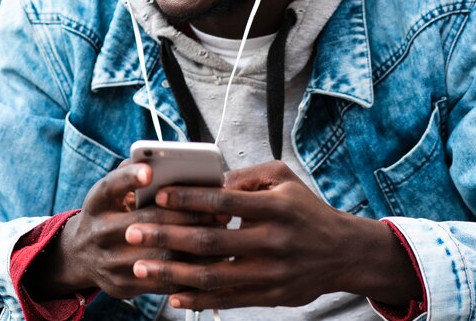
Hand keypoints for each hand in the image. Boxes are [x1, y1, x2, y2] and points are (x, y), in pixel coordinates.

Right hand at [24, 159, 221, 300]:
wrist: (79, 254)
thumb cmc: (109, 210)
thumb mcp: (111, 189)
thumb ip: (133, 171)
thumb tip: (163, 159)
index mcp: (97, 201)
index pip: (111, 186)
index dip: (130, 178)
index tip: (149, 171)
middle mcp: (98, 232)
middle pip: (145, 222)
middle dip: (186, 214)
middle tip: (217, 208)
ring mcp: (109, 262)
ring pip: (158, 254)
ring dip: (194, 243)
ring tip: (220, 230)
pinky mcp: (122, 286)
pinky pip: (161, 281)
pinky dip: (189, 269)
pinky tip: (210, 257)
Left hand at [127, 161, 420, 310]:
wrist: (342, 252)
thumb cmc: (306, 208)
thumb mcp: (284, 178)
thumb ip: (248, 176)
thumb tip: (212, 183)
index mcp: (275, 207)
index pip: (223, 202)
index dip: (189, 199)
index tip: (159, 197)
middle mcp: (272, 241)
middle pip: (210, 242)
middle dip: (167, 237)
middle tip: (133, 232)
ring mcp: (270, 273)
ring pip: (213, 276)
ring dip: (173, 273)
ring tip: (141, 267)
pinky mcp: (269, 297)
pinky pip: (228, 300)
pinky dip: (197, 299)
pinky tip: (172, 295)